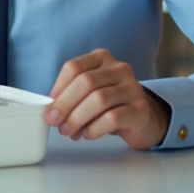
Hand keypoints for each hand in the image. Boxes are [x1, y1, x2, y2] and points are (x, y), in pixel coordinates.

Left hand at [45, 48, 170, 149]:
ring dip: (78, 118)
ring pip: (99, 99)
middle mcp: (119, 69)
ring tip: (69, 132)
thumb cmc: (110, 104)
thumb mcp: (90, 93)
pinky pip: (113, 118)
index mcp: (102, 58)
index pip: (74, 67)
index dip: (58, 88)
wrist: (143, 118)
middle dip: (65, 104)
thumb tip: (52, 112)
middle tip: (55, 123)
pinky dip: (95, 128)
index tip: (50, 107)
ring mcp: (133, 87)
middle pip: (86, 82)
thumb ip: (72, 96)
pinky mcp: (141, 109)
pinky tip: (88, 134)